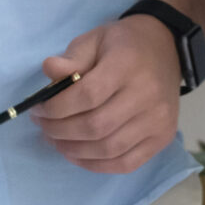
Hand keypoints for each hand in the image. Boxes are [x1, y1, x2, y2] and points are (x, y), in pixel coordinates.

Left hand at [31, 15, 182, 174]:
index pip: (87, 95)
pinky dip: (96, 165)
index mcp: (127, 65)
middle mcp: (147, 95)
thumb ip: (72, 58)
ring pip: (108, 149)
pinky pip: (126, 163)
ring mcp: (158, 120)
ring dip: (74, 150)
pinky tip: (78, 155)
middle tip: (43, 126)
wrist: (166, 49)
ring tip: (56, 141)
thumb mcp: (95, 40)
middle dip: (60, 131)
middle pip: (96, 126)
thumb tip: (48, 70)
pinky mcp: (162, 138)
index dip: (57, 108)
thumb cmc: (123, 45)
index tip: (38, 109)